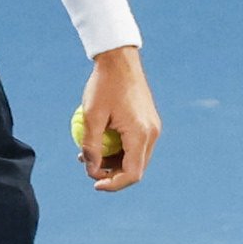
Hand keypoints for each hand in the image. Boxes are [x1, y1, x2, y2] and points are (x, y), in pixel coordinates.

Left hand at [76, 48, 160, 191]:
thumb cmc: (103, 84)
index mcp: (140, 134)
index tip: (94, 183)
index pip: (132, 173)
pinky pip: (136, 144)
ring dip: (115, 162)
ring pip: (136, 157)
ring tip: (90, 154)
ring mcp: (153, 127)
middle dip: (113, 175)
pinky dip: (121, 149)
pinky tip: (102, 141)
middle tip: (89, 168)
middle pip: (136, 168)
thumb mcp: (91, 116)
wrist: (120, 59)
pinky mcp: (149, 121)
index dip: (113, 184)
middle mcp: (152, 133)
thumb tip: (90, 170)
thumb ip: (90, 145)